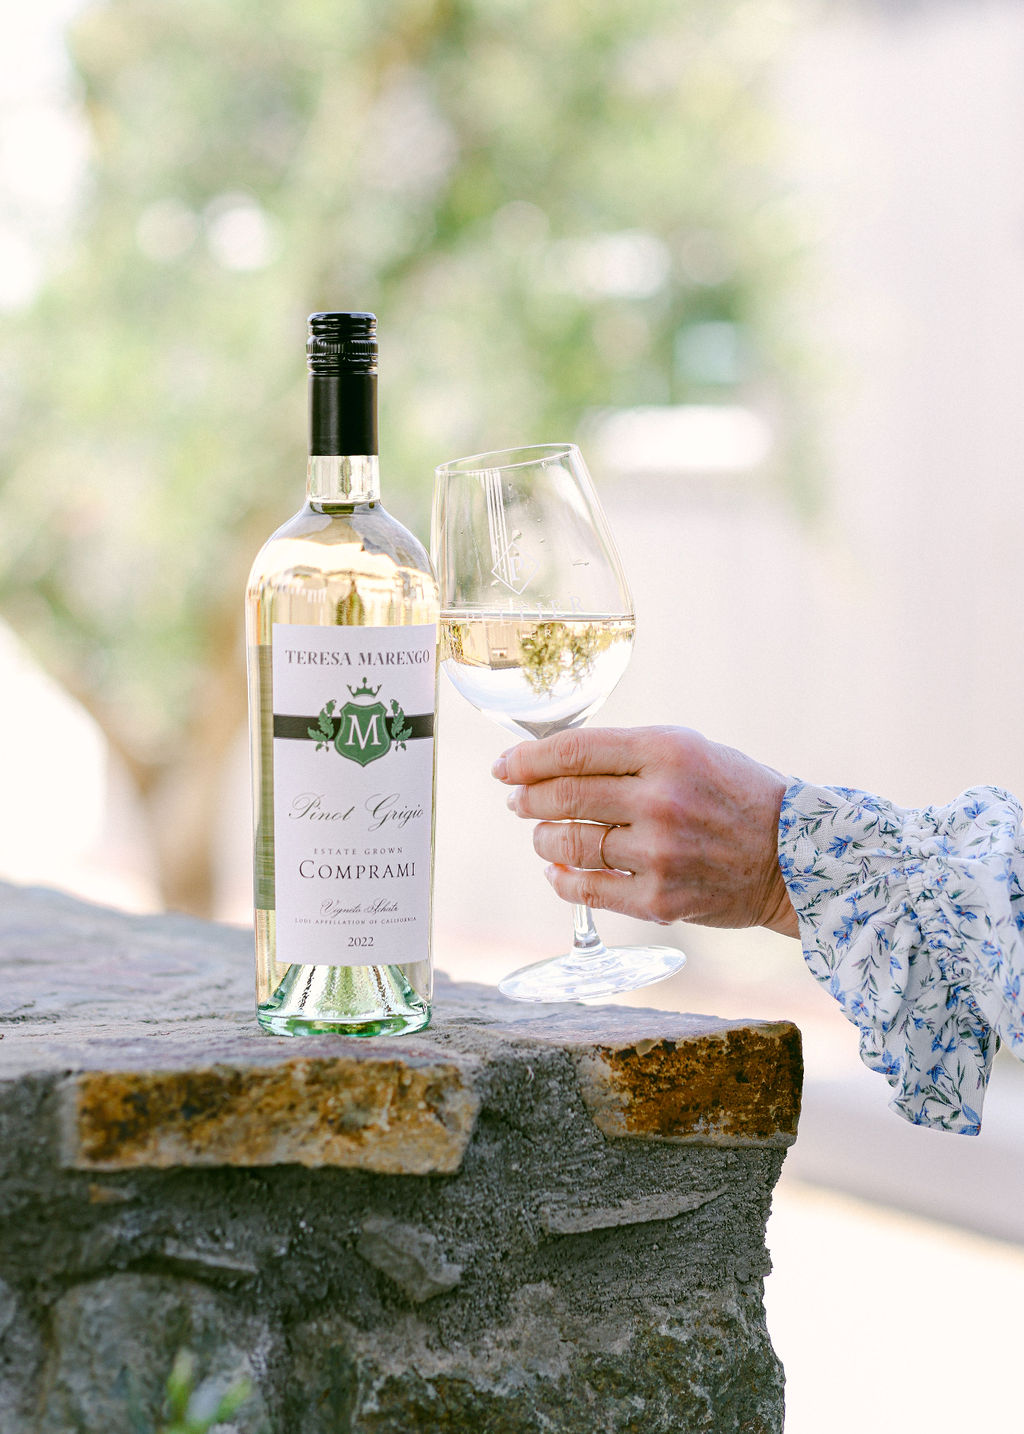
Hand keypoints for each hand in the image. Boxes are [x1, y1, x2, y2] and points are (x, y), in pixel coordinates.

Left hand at [492, 726, 797, 936]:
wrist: (792, 856)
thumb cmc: (733, 794)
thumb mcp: (689, 750)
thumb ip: (626, 753)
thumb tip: (551, 762)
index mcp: (666, 751)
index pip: (574, 751)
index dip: (527, 759)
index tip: (504, 766)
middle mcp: (660, 799)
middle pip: (563, 796)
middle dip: (527, 799)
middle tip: (517, 801)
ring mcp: (659, 852)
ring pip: (568, 844)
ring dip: (543, 839)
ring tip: (545, 835)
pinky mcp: (659, 898)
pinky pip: (587, 889)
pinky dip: (562, 879)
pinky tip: (558, 870)